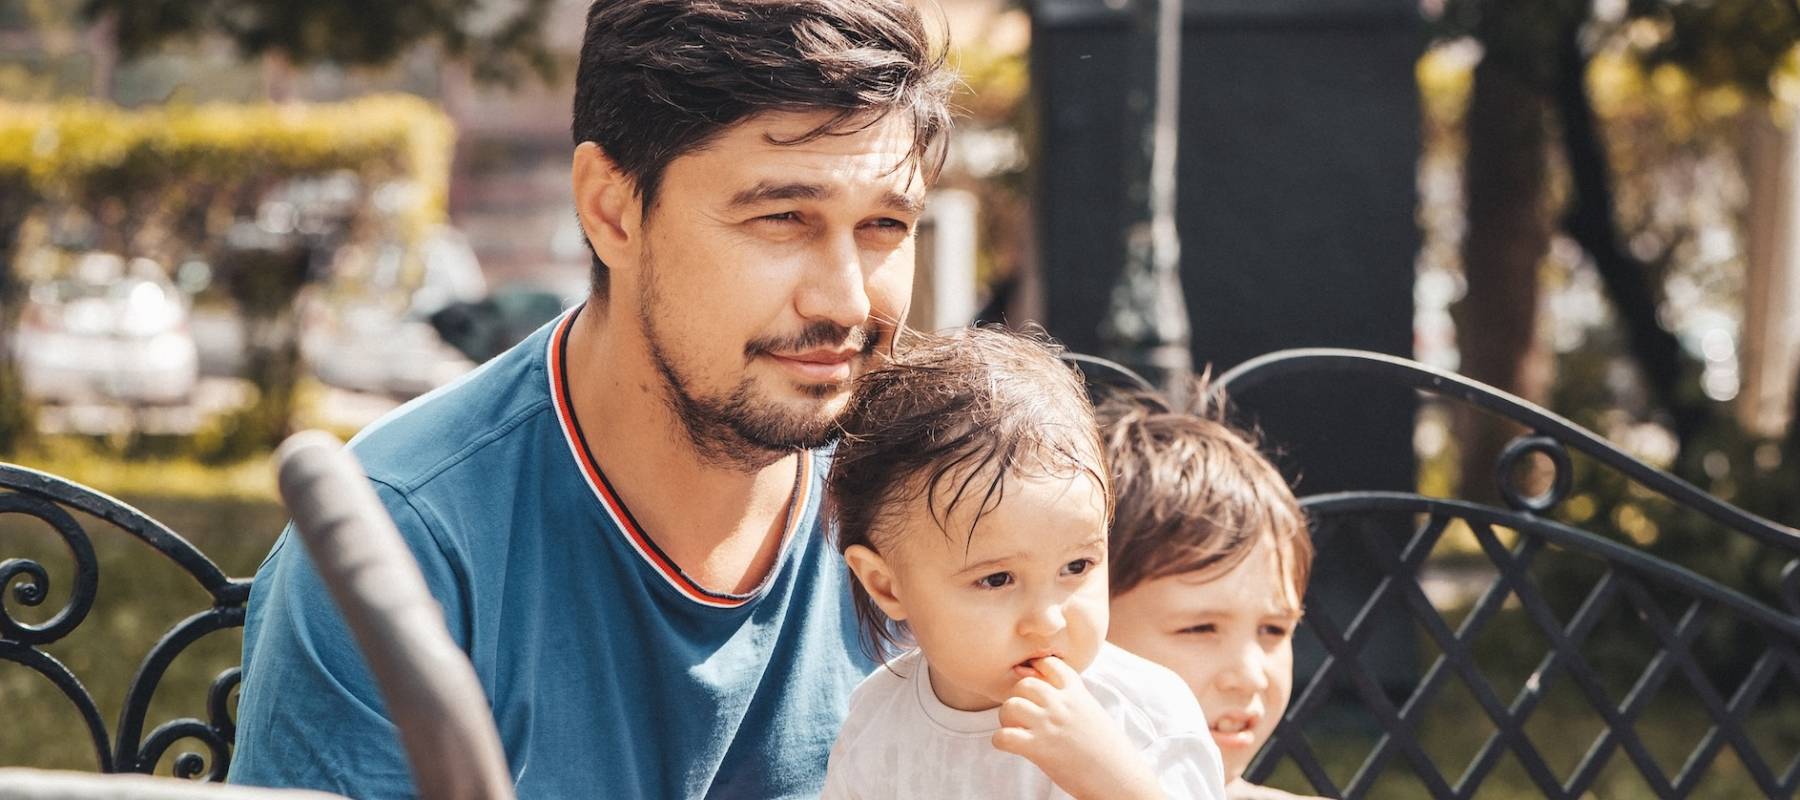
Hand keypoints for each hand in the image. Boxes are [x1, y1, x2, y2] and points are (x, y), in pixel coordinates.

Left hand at [991, 656, 1164, 799]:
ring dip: (1006, 718)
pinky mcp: (1039, 748)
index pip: (1049, 664)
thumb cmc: (1109, 750)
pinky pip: (1003, 736)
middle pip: (1024, 684)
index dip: (1036, 672)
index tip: (1034, 687)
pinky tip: (1010, 746)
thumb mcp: (1093, 714)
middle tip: (1022, 715)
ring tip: (1015, 730)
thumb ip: (1072, 700)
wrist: (1120, 778)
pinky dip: (1000, 741)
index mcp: (1077, 693)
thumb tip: (1051, 694)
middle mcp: (1061, 705)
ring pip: (1010, 705)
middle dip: (1018, 697)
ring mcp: (1049, 725)